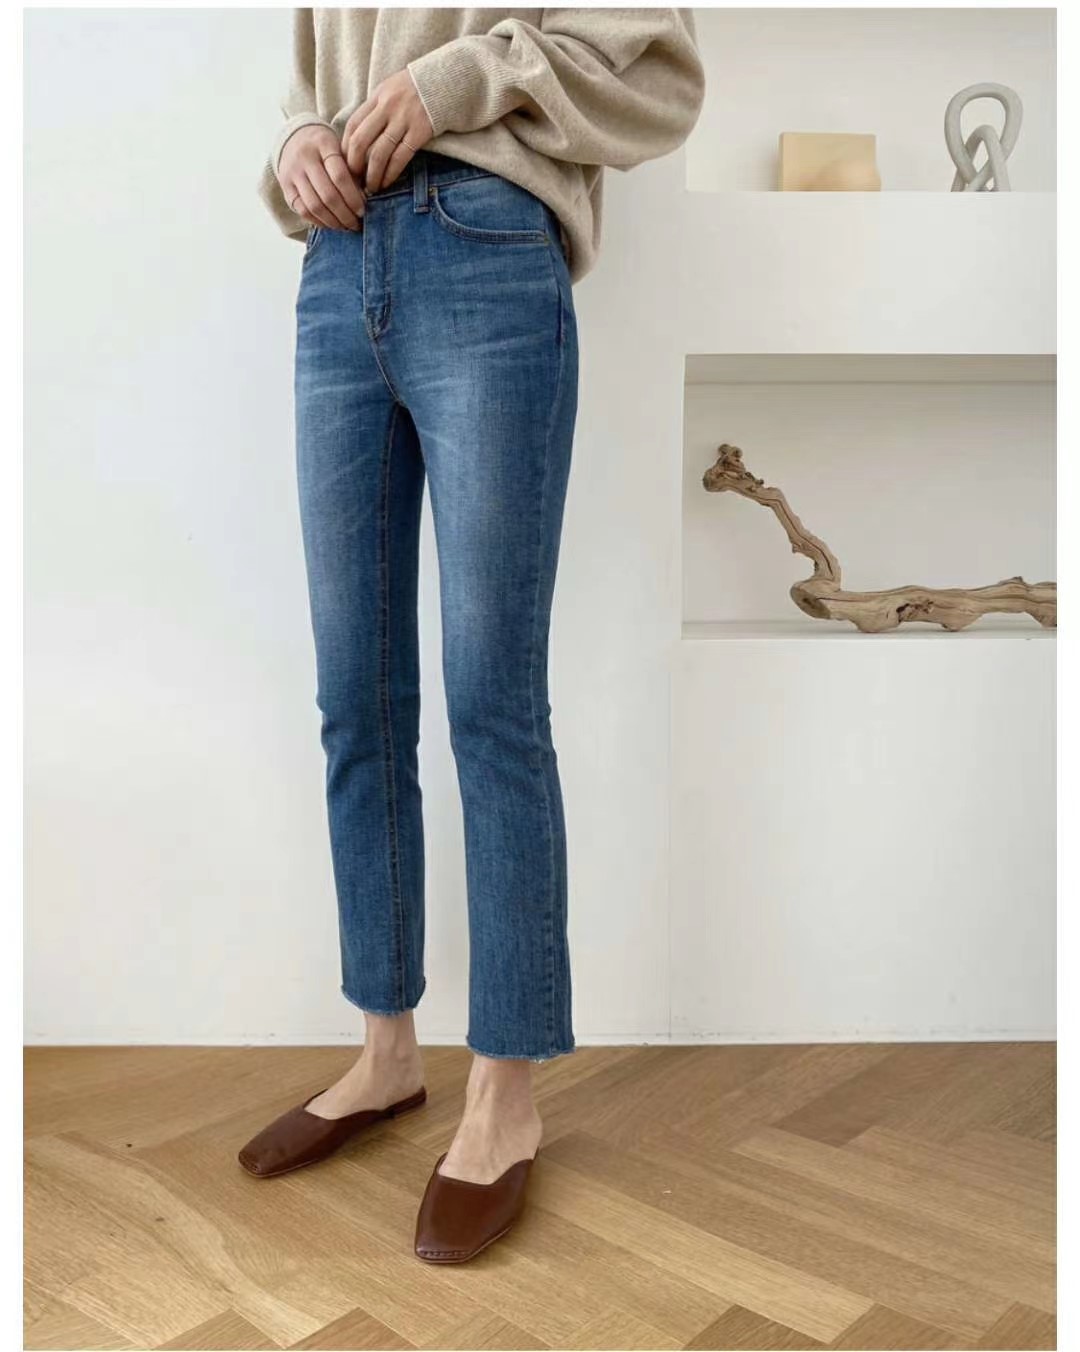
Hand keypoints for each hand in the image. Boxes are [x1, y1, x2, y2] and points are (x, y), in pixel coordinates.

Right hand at [278, 124, 365, 230]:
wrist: (294, 137)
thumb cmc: (325, 147)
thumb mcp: (340, 147)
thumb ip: (351, 169)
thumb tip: (364, 201)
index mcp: (323, 143)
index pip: (340, 176)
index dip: (353, 198)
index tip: (363, 210)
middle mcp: (304, 158)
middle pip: (328, 195)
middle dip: (345, 215)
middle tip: (357, 225)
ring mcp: (292, 173)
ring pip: (315, 206)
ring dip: (333, 221)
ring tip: (346, 227)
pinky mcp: (285, 187)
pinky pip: (303, 211)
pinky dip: (319, 221)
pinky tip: (331, 224)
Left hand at [342, 69, 433, 193]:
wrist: (448, 80)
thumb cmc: (418, 89)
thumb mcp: (392, 90)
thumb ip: (377, 108)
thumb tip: (361, 135)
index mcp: (378, 96)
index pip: (353, 125)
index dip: (345, 148)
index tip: (344, 163)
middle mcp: (388, 107)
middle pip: (361, 140)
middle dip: (354, 164)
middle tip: (354, 179)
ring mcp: (404, 120)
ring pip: (379, 153)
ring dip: (372, 174)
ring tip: (370, 187)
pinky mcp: (420, 132)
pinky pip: (400, 157)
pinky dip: (391, 173)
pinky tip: (386, 183)